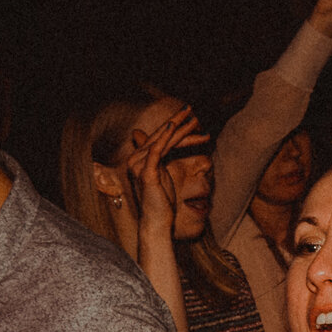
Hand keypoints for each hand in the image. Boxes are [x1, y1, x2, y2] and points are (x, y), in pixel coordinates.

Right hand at [120, 105, 200, 250]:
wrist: (157, 221)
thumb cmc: (162, 201)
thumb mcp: (164, 175)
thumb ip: (164, 157)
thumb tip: (167, 144)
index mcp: (139, 159)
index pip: (160, 138)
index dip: (174, 126)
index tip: (189, 117)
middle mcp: (136, 159)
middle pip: (160, 136)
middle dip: (177, 122)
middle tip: (191, 109)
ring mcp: (139, 166)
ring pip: (162, 141)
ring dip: (179, 128)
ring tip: (194, 119)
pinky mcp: (146, 173)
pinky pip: (156, 150)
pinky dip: (165, 137)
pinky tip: (174, 127)